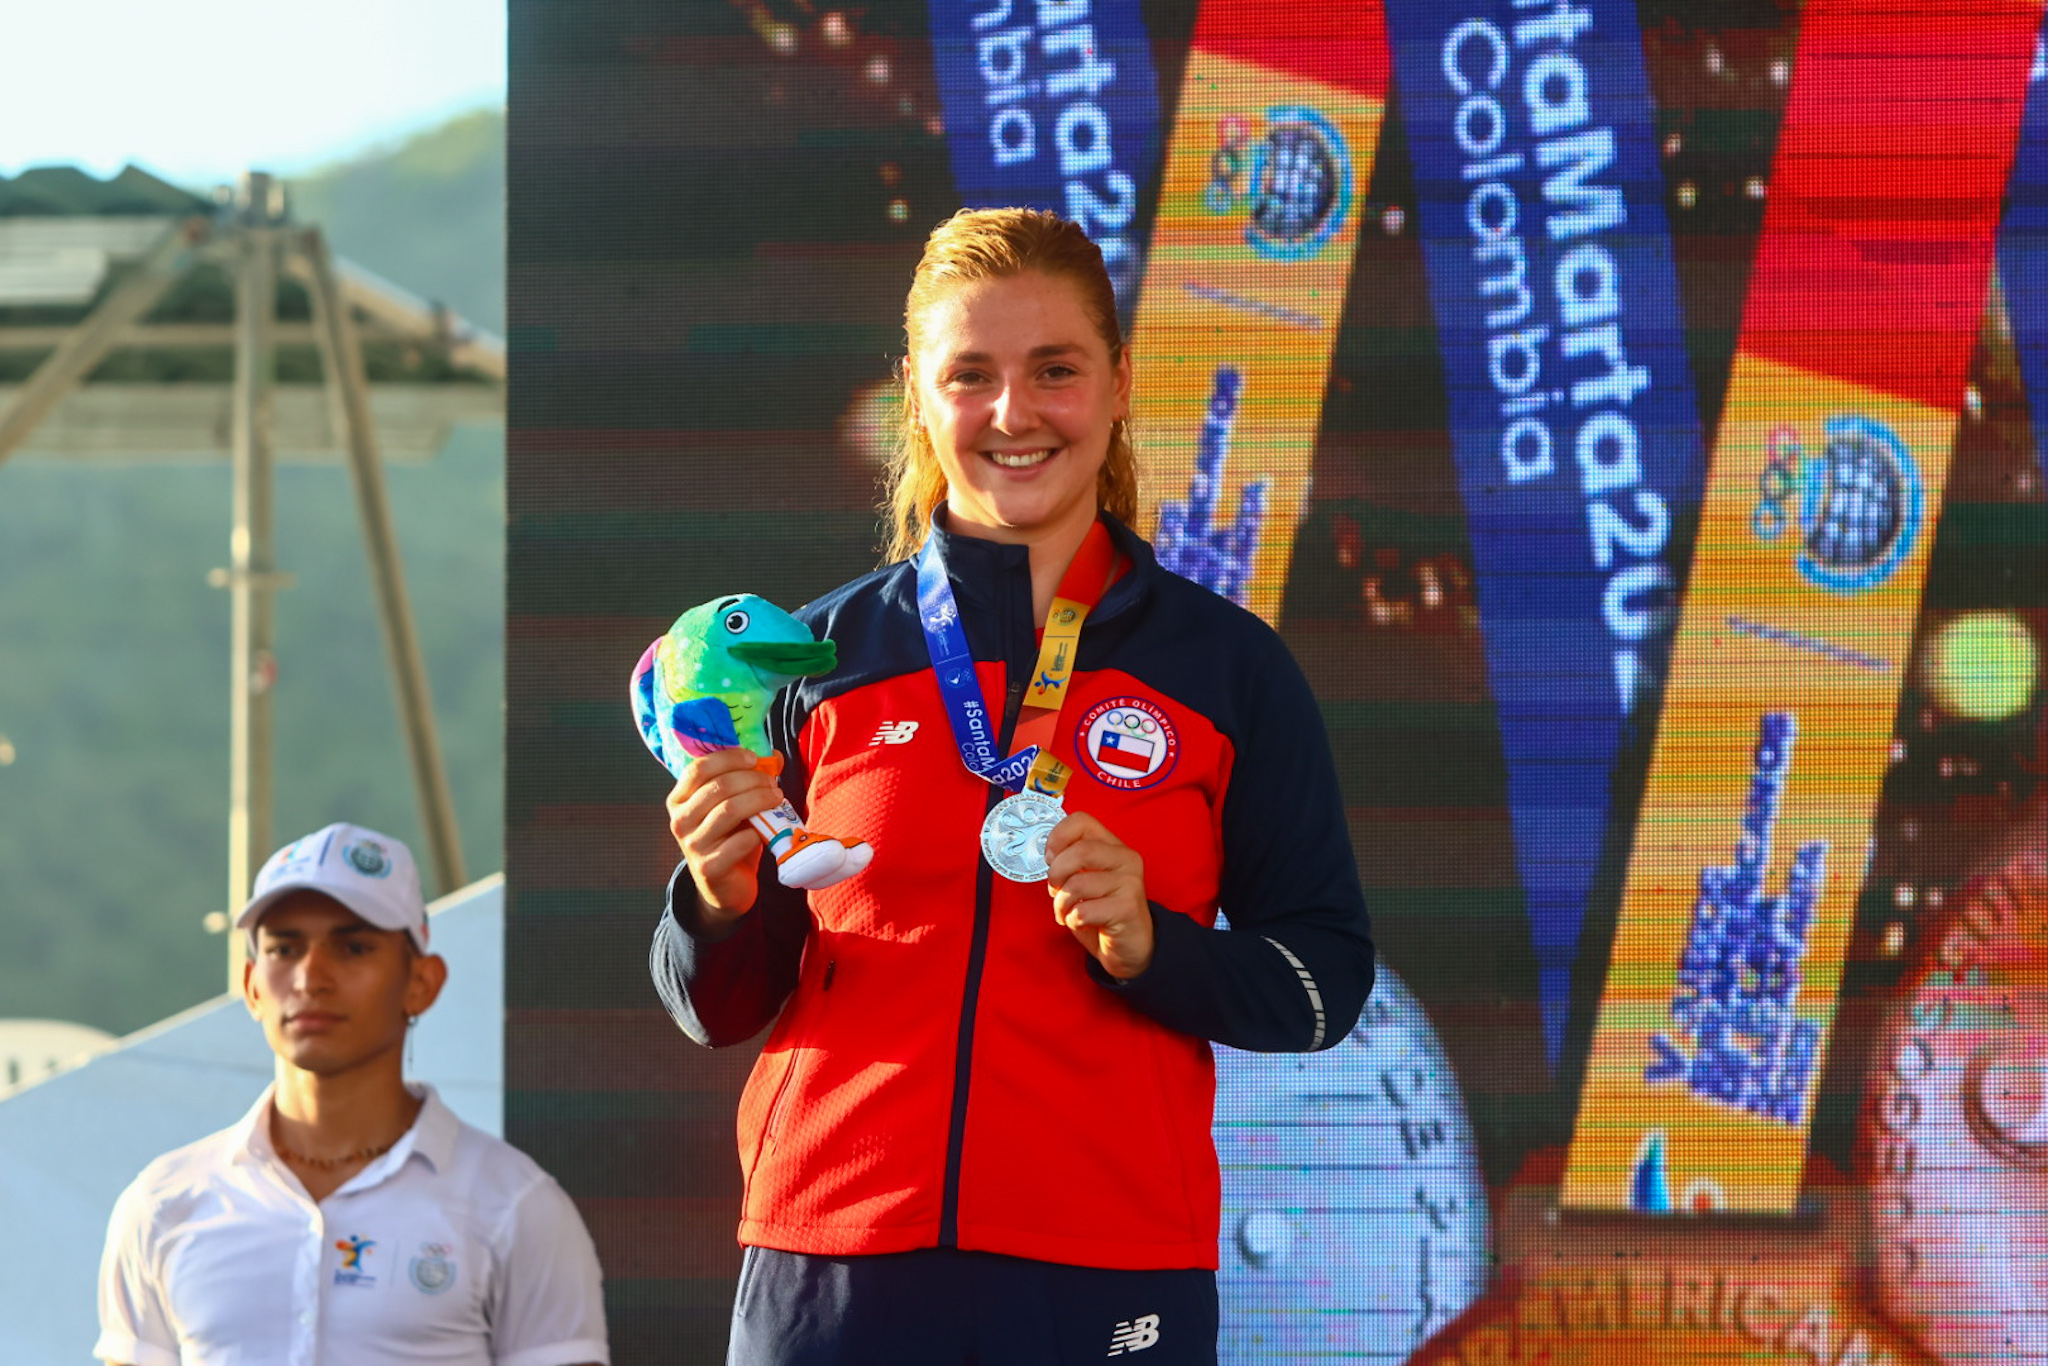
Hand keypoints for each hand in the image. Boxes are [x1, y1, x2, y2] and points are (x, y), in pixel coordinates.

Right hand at [667, 748, 786, 930]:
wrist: (726, 885)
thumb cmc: (730, 838)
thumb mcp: (735, 804)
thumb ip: (749, 779)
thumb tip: (774, 756)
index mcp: (679, 799)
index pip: (698, 768)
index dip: (728, 758)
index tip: (754, 758)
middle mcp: (679, 820)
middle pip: (718, 787)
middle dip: (753, 779)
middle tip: (773, 783)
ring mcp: (692, 845)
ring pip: (729, 810)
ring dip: (759, 800)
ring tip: (776, 798)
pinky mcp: (709, 868)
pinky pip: (739, 841)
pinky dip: (757, 832)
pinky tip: (765, 831)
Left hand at [1044, 810, 1152, 978]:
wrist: (1131, 946)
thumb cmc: (1103, 911)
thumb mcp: (1087, 879)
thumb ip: (1072, 861)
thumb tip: (1048, 855)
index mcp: (1113, 846)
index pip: (1081, 820)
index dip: (1057, 837)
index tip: (1050, 858)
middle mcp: (1126, 859)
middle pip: (1079, 852)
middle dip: (1056, 875)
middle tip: (1056, 890)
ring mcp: (1130, 883)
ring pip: (1077, 885)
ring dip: (1062, 904)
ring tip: (1068, 912)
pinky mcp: (1127, 909)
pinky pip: (1083, 911)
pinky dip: (1073, 920)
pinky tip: (1083, 923)